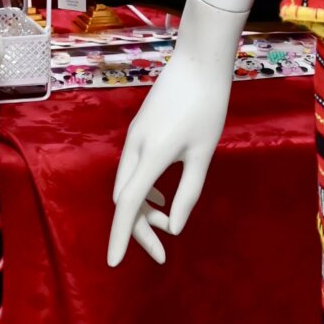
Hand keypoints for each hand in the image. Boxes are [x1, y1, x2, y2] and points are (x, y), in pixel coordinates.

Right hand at [107, 0, 242, 267]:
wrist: (199, 60)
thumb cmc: (208, 106)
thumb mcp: (203, 154)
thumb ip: (188, 192)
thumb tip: (174, 226)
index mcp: (152, 154)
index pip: (128, 205)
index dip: (121, 236)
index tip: (114, 263)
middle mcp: (135, 147)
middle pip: (124, 200)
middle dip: (138, 229)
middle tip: (162, 253)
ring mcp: (134, 137)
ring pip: (126, 185)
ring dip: (140, 210)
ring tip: (163, 224)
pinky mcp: (138, 130)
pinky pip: (131, 170)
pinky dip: (140, 190)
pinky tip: (158, 198)